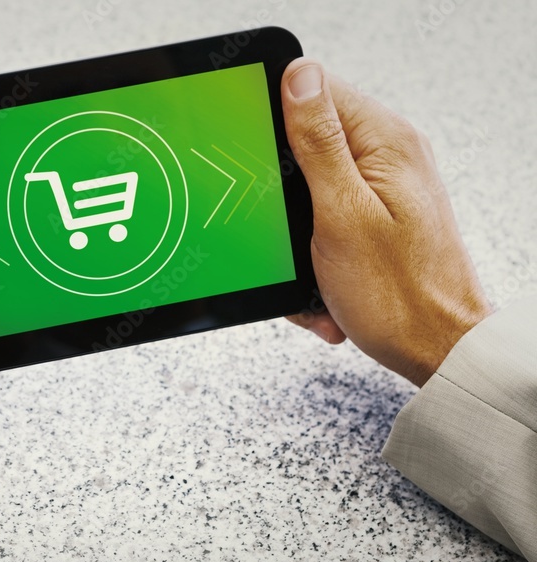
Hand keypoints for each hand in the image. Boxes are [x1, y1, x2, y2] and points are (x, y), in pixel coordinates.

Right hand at [280, 58, 492, 386]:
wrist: (434, 350)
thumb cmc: (397, 295)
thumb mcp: (341, 213)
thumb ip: (318, 142)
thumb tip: (299, 77)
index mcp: (384, 143)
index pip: (316, 92)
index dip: (275, 121)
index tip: (261, 164)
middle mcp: (387, 158)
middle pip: (304, 145)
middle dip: (282, 195)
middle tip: (289, 234)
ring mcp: (380, 190)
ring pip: (304, 191)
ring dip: (294, 236)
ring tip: (312, 271)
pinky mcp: (371, 220)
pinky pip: (320, 223)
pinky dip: (310, 257)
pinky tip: (322, 287)